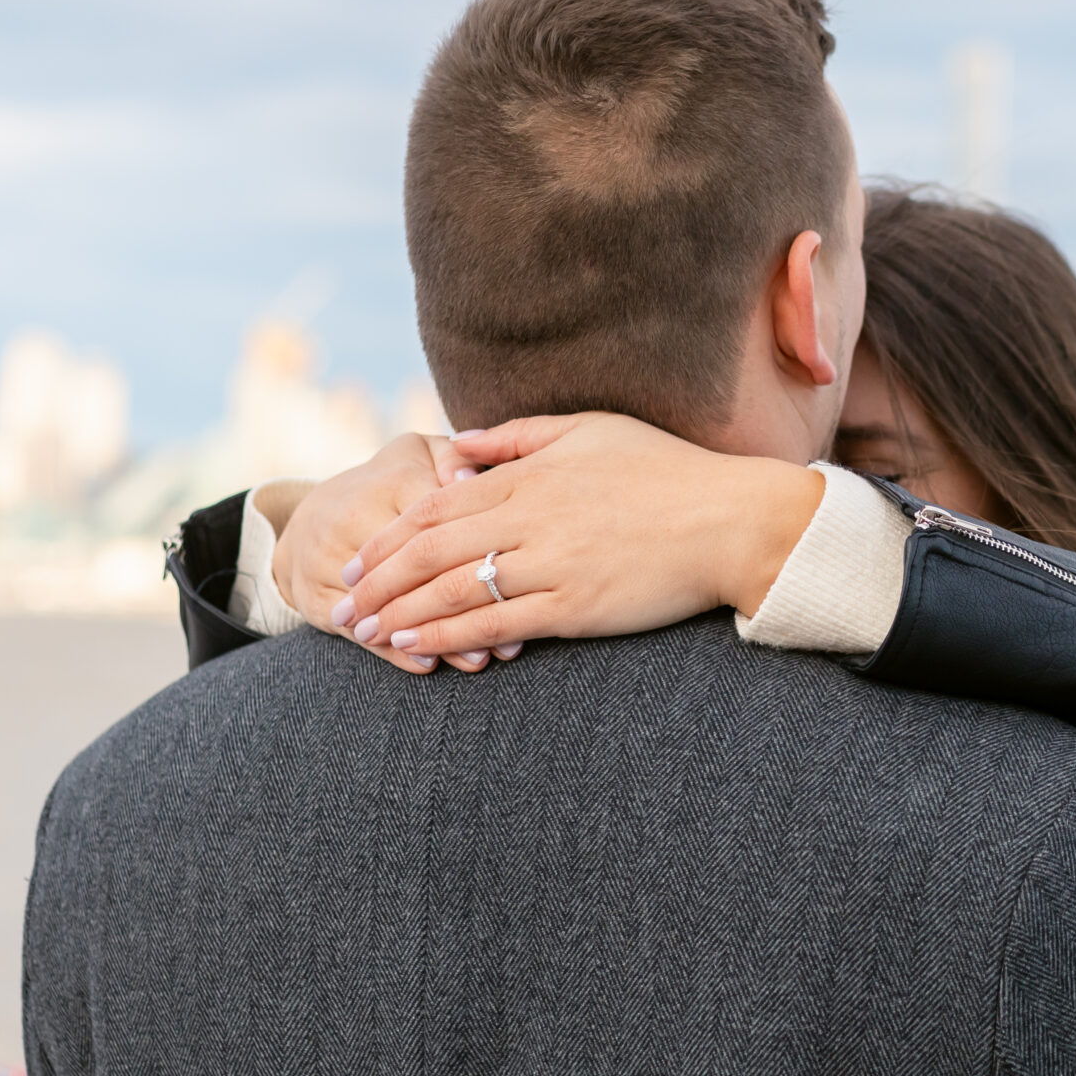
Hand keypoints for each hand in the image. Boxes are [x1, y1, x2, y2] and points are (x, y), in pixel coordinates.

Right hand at [273, 432, 491, 674]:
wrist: (311, 512)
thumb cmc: (390, 483)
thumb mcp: (419, 455)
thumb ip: (453, 459)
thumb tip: (472, 477)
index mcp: (389, 481)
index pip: (439, 520)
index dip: (477, 551)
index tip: (519, 580)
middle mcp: (351, 518)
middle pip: (414, 568)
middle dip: (464, 604)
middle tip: (511, 637)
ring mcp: (325, 560)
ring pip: (386, 605)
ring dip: (434, 636)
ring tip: (479, 659)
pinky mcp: (313, 596)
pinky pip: (355, 630)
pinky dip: (393, 652)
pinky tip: (428, 664)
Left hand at [335, 412, 824, 662]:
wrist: (734, 522)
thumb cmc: (671, 473)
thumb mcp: (596, 430)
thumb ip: (523, 435)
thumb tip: (463, 442)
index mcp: (533, 474)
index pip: (438, 505)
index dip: (391, 535)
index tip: (359, 557)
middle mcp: (531, 517)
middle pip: (430, 550)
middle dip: (377, 579)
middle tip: (341, 604)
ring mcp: (551, 563)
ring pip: (451, 590)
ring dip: (399, 612)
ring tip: (364, 631)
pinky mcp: (574, 607)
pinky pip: (493, 624)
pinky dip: (446, 636)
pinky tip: (414, 646)